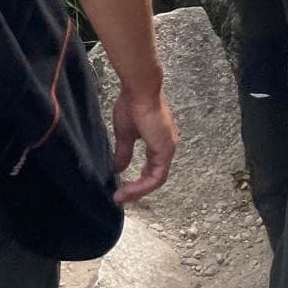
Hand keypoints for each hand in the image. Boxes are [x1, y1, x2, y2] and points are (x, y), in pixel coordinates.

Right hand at [112, 88, 177, 204]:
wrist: (139, 90)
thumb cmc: (133, 104)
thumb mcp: (125, 134)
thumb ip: (124, 152)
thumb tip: (119, 168)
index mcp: (159, 141)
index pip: (151, 169)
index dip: (137, 182)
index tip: (120, 190)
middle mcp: (167, 145)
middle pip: (155, 177)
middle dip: (137, 190)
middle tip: (120, 197)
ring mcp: (168, 147)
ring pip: (156, 179)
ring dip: (138, 191)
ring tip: (122, 196)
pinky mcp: (165, 149)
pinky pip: (156, 176)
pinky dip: (142, 186)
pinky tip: (128, 189)